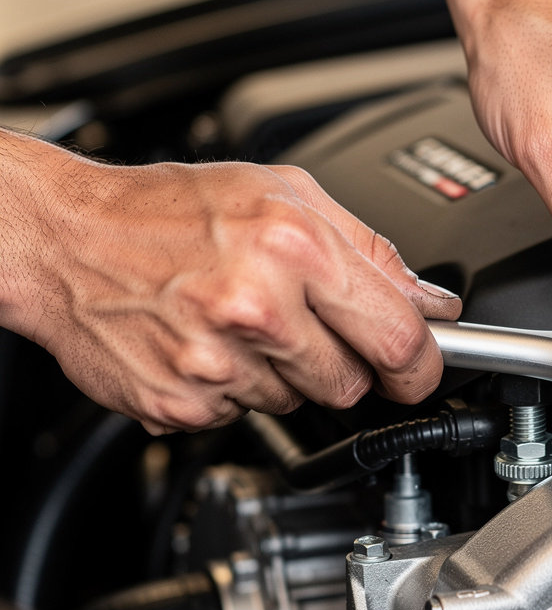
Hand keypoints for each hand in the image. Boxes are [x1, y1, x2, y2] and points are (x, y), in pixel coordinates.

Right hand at [4, 144, 459, 432]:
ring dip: (284, 373)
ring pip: (298, 402)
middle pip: (352, 384)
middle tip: (306, 327)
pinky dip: (235, 389)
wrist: (64, 237)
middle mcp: (258, 307)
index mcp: (295, 247)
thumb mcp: (285, 193)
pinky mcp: (182, 403)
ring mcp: (216, 362)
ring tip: (240, 322)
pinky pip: (244, 416)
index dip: (421, 365)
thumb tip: (429, 301)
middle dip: (344, 364)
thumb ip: (371, 251)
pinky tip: (208, 344)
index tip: (420, 369)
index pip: (399, 338)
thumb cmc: (171, 209)